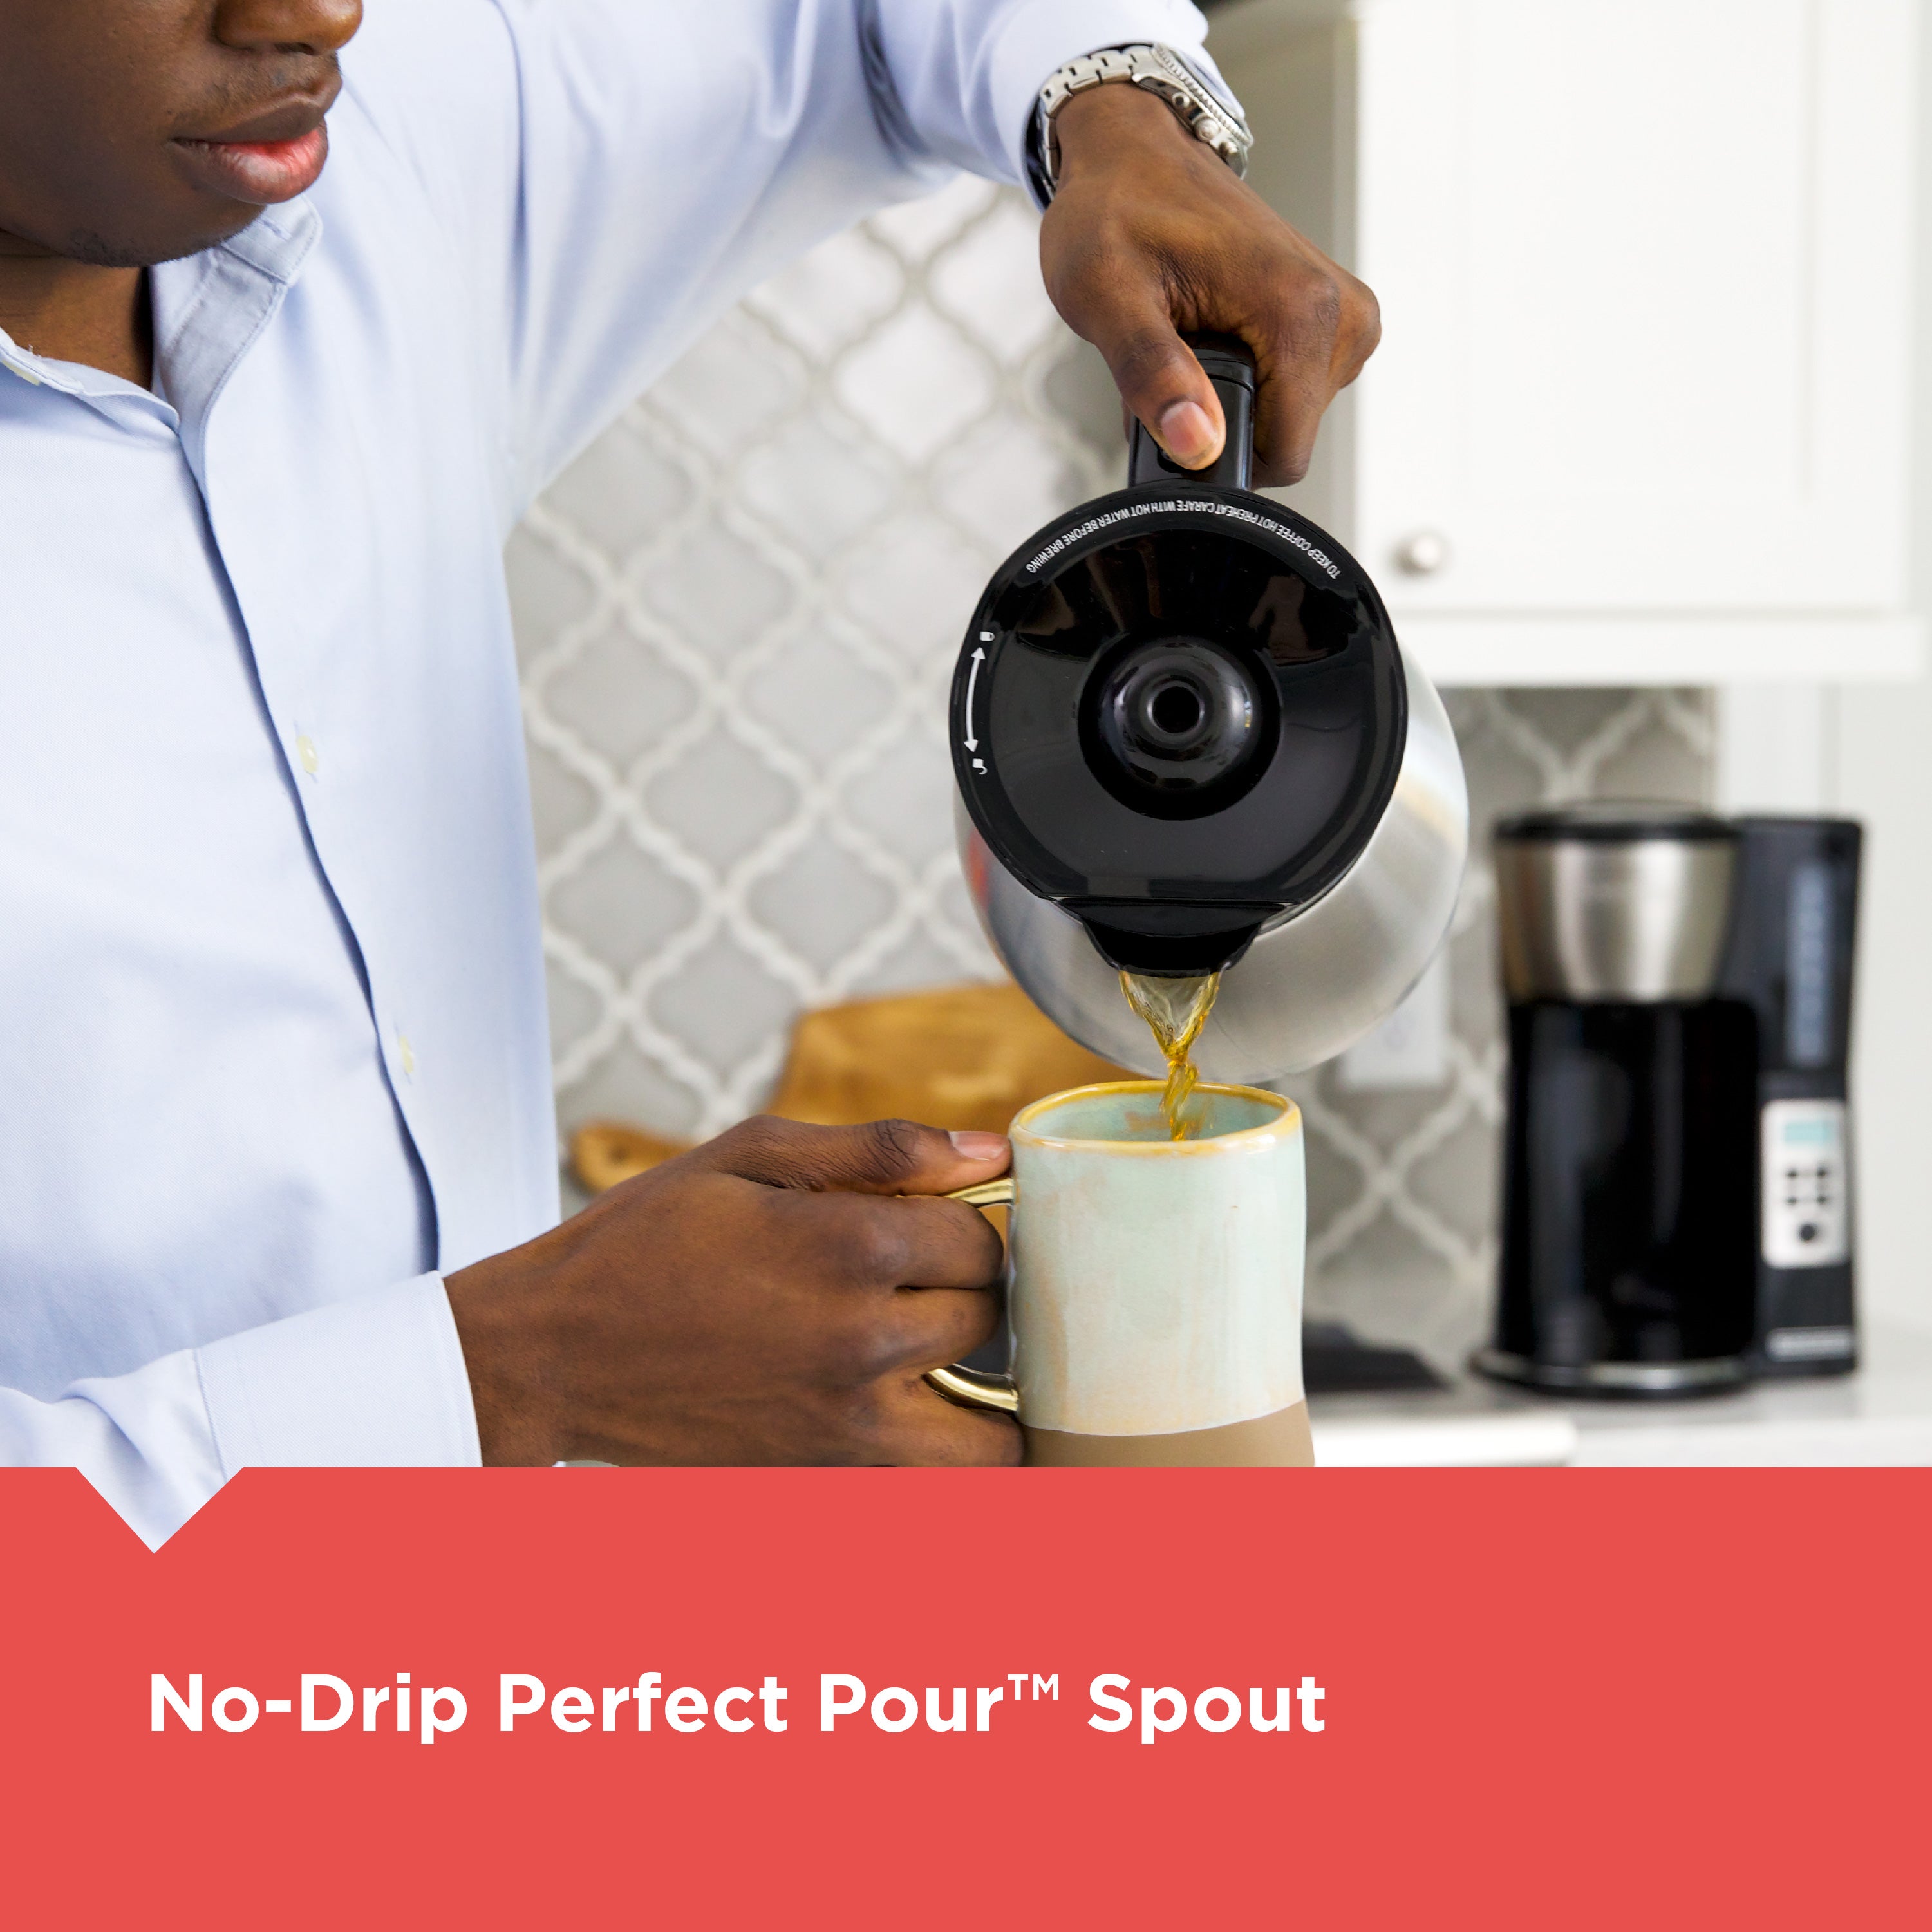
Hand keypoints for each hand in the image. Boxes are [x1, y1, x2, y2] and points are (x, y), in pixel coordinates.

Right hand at [444, 1117, 1018, 1466]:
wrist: (549, 1356)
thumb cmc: (645, 1239)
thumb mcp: (749, 1156)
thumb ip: (881, 1150)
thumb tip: (990, 1152)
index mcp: (850, 1247)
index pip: (981, 1240)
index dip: (959, 1224)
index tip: (917, 1226)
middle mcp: (864, 1343)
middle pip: (993, 1319)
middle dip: (968, 1293)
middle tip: (915, 1282)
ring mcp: (848, 1426)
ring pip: (997, 1427)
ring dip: (987, 1391)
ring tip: (942, 1357)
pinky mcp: (827, 1481)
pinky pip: (942, 1481)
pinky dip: (948, 1453)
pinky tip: (911, 1410)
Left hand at [1040, 81, 1380, 485]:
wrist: (1136, 153)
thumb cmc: (1115, 210)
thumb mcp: (1107, 295)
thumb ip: (1150, 373)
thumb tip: (1197, 445)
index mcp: (1302, 311)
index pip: (1283, 455)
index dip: (1218, 457)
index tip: (1171, 407)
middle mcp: (1343, 315)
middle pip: (1285, 441)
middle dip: (1221, 423)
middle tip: (1171, 361)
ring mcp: (1347, 317)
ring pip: (1288, 422)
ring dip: (1230, 401)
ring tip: (1187, 341)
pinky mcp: (1338, 319)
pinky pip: (1295, 391)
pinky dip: (1248, 381)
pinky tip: (1212, 337)